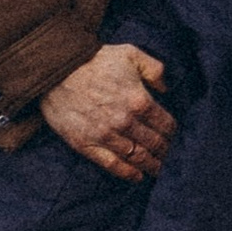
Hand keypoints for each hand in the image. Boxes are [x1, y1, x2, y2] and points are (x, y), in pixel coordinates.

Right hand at [41, 43, 173, 178]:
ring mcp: (106, 136)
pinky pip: (112, 165)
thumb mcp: (130, 54)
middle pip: (155, 144)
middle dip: (166, 152)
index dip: (174, 133)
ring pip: (137, 158)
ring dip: (152, 165)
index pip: (166, 125)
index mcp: (139, 100)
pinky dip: (128, 173)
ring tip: (160, 170)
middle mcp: (125, 122)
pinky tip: (138, 176)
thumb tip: (166, 89)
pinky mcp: (87, 145)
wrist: (56, 69)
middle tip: (172, 157)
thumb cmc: (95, 60)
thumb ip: (155, 69)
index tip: (175, 137)